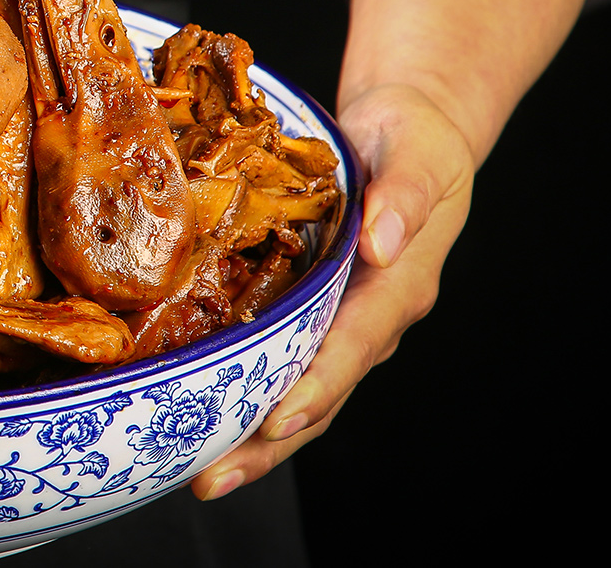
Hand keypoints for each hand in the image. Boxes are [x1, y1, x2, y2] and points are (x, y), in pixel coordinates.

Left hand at [189, 82, 473, 499]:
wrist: (409, 130)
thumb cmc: (414, 139)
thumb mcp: (417, 154)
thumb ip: (403, 197)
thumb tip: (384, 244)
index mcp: (397, 289)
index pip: (352, 347)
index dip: (315, 387)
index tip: (275, 419)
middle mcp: (367, 319)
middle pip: (318, 396)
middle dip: (266, 443)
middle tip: (207, 479)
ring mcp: (338, 322)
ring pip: (295, 393)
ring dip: (248, 436)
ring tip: (192, 472)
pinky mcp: (312, 313)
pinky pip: (277, 362)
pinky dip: (242, 393)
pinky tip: (193, 411)